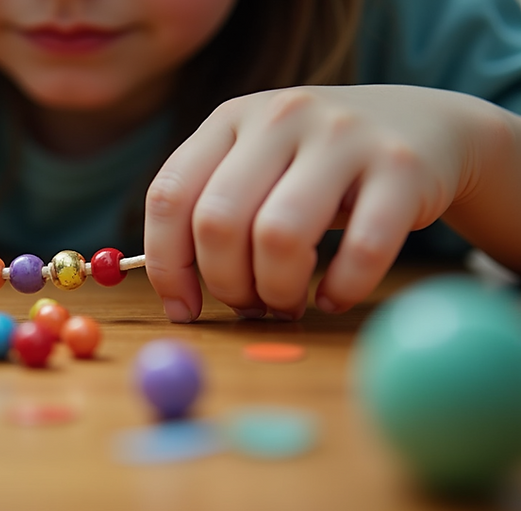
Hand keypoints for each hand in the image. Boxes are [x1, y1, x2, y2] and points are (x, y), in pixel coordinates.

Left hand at [144, 85, 503, 320]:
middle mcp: (281, 117)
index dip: (165, 265)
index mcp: (231, 118)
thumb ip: (211, 211)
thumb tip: (176, 300)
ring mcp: (343, 136)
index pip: (169, 195)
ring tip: (288, 303)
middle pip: (219, 222)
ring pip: (279, 236)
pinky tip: (334, 296)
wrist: (427, 125)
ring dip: (277, 290)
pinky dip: (341, 289)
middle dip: (226, 283)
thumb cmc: (319, 166)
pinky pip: (361, 249)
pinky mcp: (401, 167)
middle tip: (249, 305)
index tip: (183, 309)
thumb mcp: (258, 164)